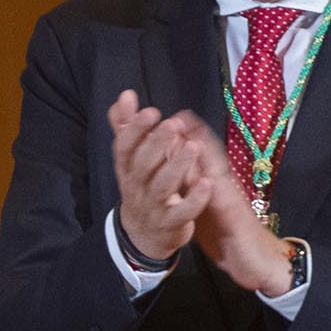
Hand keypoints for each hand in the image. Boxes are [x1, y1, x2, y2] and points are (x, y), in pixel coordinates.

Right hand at [108, 91, 227, 265]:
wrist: (143, 235)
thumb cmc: (141, 187)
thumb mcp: (130, 160)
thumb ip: (126, 126)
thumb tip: (125, 94)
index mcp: (126, 169)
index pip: (124, 148)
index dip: (135, 130)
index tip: (151, 112)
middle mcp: (136, 187)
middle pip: (143, 165)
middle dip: (157, 144)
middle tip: (174, 125)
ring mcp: (153, 206)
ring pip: (162, 187)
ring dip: (177, 166)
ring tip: (193, 147)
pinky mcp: (171, 223)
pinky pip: (182, 212)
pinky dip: (194, 200)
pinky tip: (207, 183)